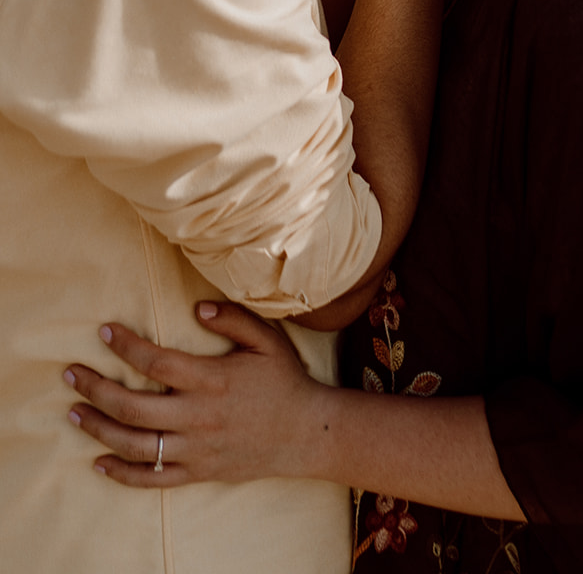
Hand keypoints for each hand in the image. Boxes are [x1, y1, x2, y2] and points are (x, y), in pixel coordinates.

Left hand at [64, 303, 326, 487]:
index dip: (125, 346)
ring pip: (134, 444)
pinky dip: (121, 474)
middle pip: (133, 406)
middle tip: (70, 374)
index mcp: (212, 379)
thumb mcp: (267, 339)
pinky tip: (99, 462)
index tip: (104, 332)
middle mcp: (197, 416)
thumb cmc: (285, 380)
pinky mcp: (198, 471)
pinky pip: (152, 479)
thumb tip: (196, 308)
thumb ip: (233, 319)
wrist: (306, 433)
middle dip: (96, 389)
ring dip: (98, 429)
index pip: (156, 362)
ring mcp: (195, 448)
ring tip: (74, 413)